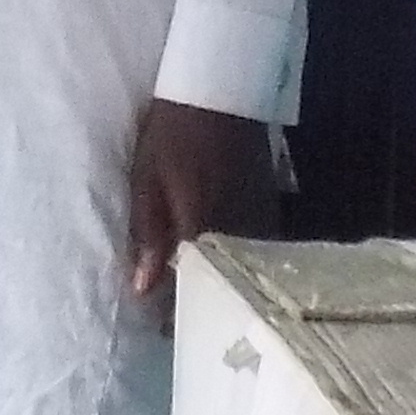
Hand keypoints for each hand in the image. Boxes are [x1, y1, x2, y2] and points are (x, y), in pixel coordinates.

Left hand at [127, 98, 275, 323]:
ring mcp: (262, 217)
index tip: (162, 329)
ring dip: (226, 284)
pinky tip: (231, 270)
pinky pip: (262, 248)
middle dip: (203, 304)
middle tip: (181, 322)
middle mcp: (240, 228)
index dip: (177, 313)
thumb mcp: (147, 178)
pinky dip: (245, 264)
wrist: (221, 85)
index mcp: (204, 225)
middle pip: (224, 283)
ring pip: (247, 268)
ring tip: (204, 300)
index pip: (193, 286)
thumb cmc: (173, 130)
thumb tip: (143, 289)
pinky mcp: (272, 204)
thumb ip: (147, 233)